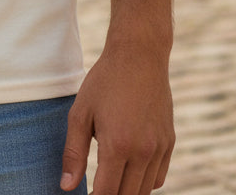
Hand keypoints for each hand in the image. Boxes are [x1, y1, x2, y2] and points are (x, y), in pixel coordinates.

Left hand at [60, 36, 173, 194]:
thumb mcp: (80, 113)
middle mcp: (142, 152)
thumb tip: (66, 186)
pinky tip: (130, 172)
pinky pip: (158, 177)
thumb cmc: (104, 82)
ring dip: (128, 191)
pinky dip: (145, 182)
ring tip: (111, 181)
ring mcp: (159, 148)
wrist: (139, 55)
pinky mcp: (169, 142)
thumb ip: (73, 153)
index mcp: (117, 146)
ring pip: (145, 191)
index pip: (107, 194)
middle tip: (97, 190)